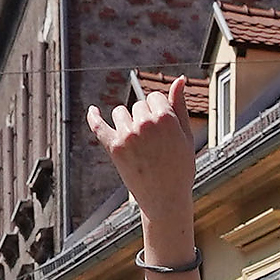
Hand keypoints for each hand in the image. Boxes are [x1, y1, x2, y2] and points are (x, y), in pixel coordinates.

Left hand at [87, 77, 202, 241]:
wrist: (166, 200)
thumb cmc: (180, 168)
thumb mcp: (186, 136)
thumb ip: (180, 106)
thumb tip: (180, 79)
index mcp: (165, 118)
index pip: (155, 97)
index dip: (159, 111)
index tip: (163, 128)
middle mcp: (145, 124)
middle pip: (138, 105)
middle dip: (145, 118)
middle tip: (154, 142)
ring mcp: (127, 136)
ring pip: (121, 112)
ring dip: (127, 121)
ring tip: (139, 144)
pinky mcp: (114, 148)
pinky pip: (98, 126)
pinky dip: (93, 117)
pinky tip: (92, 110)